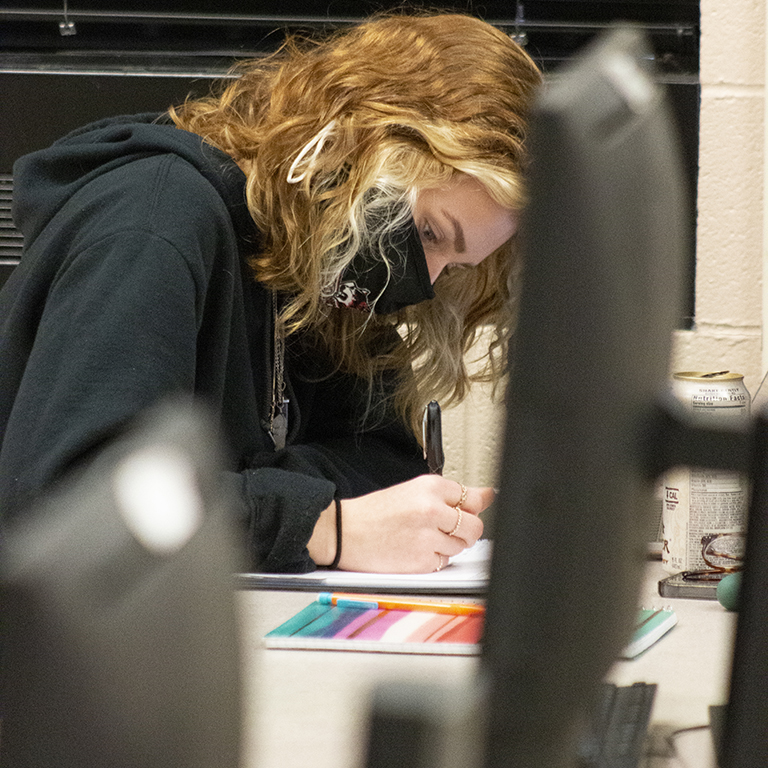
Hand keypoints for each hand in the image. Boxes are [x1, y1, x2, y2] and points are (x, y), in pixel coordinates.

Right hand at [309, 475, 491, 573]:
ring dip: (447, 545)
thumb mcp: (412, 491)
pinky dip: (434, 559)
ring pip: (461, 547)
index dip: (472, 507)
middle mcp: (433, 509)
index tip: (478, 509)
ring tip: (422, 537)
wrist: (345, 532)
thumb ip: (450, 496)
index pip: (473, 498)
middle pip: (475, 526)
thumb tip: (487, 496)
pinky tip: (415, 549)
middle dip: (464, 530)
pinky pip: (444, 563)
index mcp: (431, 487)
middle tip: (445, 529)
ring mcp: (428, 536)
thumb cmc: (375, 512)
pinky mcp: (422, 561)